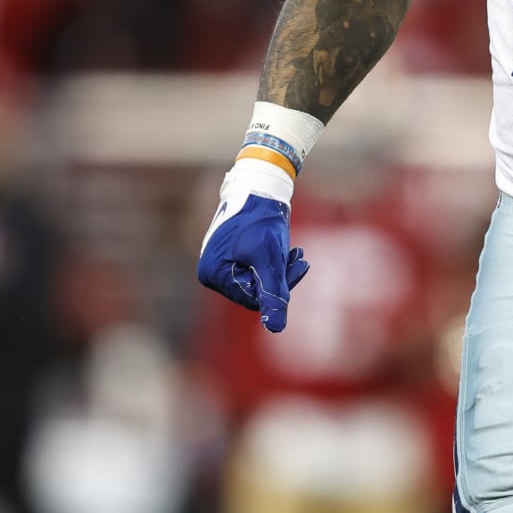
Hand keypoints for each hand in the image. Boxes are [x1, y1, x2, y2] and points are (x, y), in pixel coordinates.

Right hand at [196, 167, 310, 332]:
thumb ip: (273, 292)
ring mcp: (220, 261)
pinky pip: (254, 265)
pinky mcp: (231, 252)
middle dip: (280, 275)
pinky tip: (288, 250)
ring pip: (257, 276)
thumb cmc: (260, 219)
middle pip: (254, 288)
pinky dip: (272, 260)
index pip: (252, 298)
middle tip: (301, 258)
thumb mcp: (269, 258)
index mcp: (214, 274)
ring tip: (297, 253)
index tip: (300, 265)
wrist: (258, 183)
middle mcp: (212, 271)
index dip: (279, 287)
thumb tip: (276, 329)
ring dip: (279, 267)